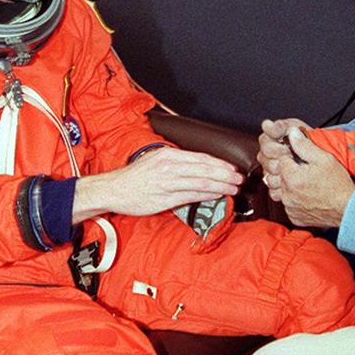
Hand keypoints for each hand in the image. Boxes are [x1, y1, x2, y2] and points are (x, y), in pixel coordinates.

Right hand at [73, 148, 242, 220]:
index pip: (201, 158)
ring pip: (201, 183)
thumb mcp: (156, 160)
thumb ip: (177, 163)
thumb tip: (200, 167)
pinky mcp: (165, 199)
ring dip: (221, 186)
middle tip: (240, 179)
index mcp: (169, 155)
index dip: (220, 164)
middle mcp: (169, 167)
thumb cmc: (136, 176)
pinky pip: (191, 196)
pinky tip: (217, 196)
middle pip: (205, 170)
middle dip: (226, 175)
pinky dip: (207, 196)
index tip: (233, 168)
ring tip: (234, 188)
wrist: (114, 189)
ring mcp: (168, 183)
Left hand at [262, 124, 354, 228]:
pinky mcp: (294, 217)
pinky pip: (287, 205)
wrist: (348, 209)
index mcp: (291, 177)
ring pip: (280, 191)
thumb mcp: (324, 159)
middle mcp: (287, 194)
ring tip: (305, 184)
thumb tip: (291, 132)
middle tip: (306, 173)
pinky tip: (306, 196)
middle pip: (278, 175)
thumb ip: (304, 145)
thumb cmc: (338, 184)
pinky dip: (294, 200)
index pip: (280, 159)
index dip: (291, 157)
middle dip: (288, 171)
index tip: (302, 160)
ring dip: (288, 186)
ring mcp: (290, 207)